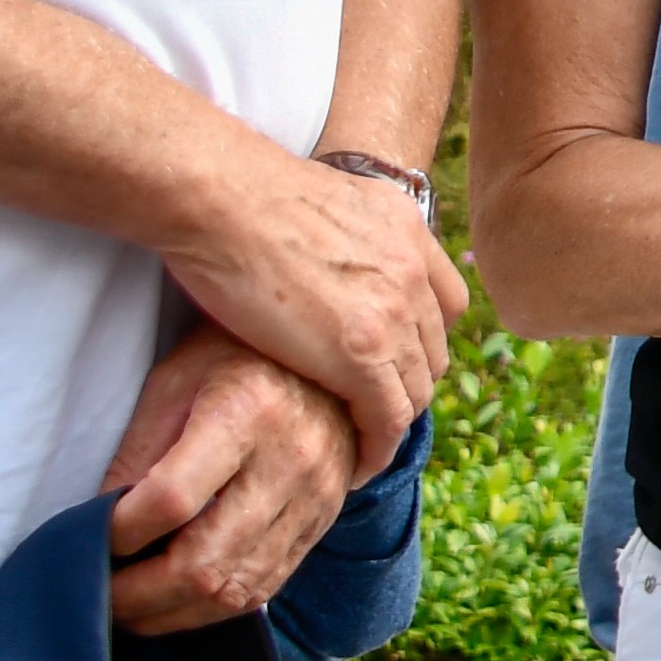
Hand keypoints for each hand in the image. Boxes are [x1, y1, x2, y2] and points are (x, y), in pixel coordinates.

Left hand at [97, 323, 360, 633]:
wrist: (332, 356)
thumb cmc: (235, 358)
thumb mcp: (174, 382)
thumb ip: (137, 454)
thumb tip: (97, 528)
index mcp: (248, 411)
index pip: (173, 499)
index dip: (121, 531)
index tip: (91, 535)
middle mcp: (290, 461)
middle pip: (204, 562)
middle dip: (136, 594)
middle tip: (97, 594)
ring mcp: (314, 499)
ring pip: (233, 591)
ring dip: (169, 612)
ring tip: (128, 608)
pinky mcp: (321, 523)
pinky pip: (262, 590)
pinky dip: (208, 609)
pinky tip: (174, 601)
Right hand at [159, 141, 468, 460]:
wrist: (217, 196)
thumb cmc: (235, 196)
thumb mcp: (318, 202)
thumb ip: (342, 234)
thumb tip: (322, 256)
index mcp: (406, 228)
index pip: (444, 302)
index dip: (418, 340)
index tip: (387, 365)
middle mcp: (414, 269)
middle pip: (432, 348)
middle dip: (405, 383)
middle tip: (369, 413)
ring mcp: (394, 312)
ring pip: (416, 388)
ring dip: (391, 420)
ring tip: (360, 442)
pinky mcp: (362, 354)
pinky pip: (389, 419)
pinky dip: (377, 448)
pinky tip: (355, 464)